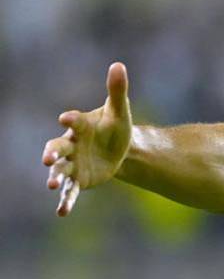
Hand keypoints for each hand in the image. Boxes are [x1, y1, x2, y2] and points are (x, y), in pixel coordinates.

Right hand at [42, 62, 133, 215]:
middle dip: (52, 153)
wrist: (119, 149)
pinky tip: (62, 213)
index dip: (71, 120)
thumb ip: (117, 90)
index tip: (67, 118)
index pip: (73, 121)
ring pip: (60, 171)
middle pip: (57, 148)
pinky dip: (66, 201)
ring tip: (52, 185)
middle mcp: (71, 145)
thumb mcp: (120, 110)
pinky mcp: (79, 180)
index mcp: (80, 126)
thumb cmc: (115, 126)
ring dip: (55, 177)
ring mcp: (72, 164)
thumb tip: (118, 65)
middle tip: (48, 158)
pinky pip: (70, 191)